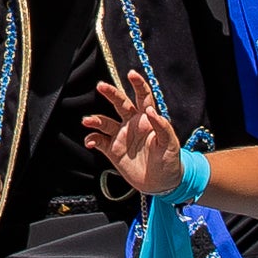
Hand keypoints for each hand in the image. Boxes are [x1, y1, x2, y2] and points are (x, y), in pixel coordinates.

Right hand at [83, 78, 183, 197]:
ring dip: (95, 120)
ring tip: (87, 121)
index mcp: (148, 119)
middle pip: (120, 104)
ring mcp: (121, 136)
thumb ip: (162, 127)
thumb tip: (151, 111)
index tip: (131, 74)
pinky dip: (92, 139)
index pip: (143, 97)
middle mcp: (132, 124)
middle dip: (110, 93)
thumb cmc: (170, 161)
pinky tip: (90, 142)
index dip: (138, 84)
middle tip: (100, 86)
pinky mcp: (113, 150)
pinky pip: (99, 141)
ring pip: (105, 122)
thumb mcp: (170, 144)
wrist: (161, 184)